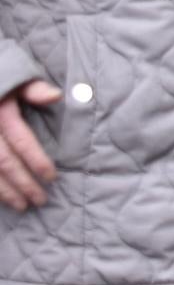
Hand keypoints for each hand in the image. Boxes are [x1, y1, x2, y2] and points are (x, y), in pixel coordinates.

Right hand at [0, 82, 57, 211]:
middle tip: (40, 200)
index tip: (51, 177)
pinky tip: (0, 200)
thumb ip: (33, 89)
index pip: (21, 141)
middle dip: (23, 183)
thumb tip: (56, 96)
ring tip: (22, 206)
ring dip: (4, 192)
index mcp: (1, 112)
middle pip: (4, 162)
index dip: (36, 160)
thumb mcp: (16, 78)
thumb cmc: (0, 79)